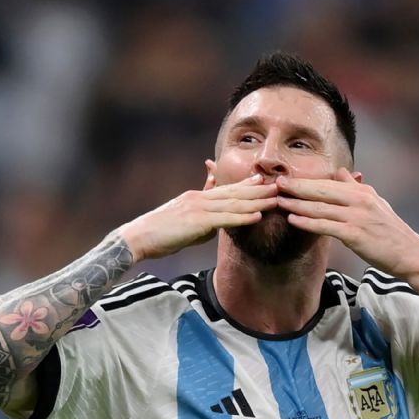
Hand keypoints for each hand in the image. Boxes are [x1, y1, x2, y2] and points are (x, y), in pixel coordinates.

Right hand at [120, 171, 277, 260]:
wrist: (138, 238)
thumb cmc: (160, 234)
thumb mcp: (183, 219)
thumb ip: (200, 214)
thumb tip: (215, 217)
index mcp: (198, 198)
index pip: (227, 189)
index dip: (247, 184)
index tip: (264, 179)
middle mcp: (200, 198)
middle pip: (235, 192)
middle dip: (259, 189)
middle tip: (280, 184)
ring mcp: (199, 208)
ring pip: (234, 203)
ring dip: (257, 201)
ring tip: (276, 199)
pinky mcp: (197, 222)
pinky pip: (224, 219)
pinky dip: (242, 217)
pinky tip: (257, 216)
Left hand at [275, 168, 418, 277]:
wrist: (409, 253)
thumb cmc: (390, 232)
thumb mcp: (375, 204)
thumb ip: (355, 188)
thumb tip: (340, 172)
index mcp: (362, 192)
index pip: (328, 183)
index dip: (306, 181)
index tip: (287, 179)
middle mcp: (359, 199)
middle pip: (321, 190)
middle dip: (297, 187)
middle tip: (275, 184)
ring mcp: (356, 216)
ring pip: (321, 207)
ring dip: (297, 204)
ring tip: (279, 201)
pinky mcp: (355, 234)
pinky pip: (326, 226)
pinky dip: (308, 222)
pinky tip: (293, 220)